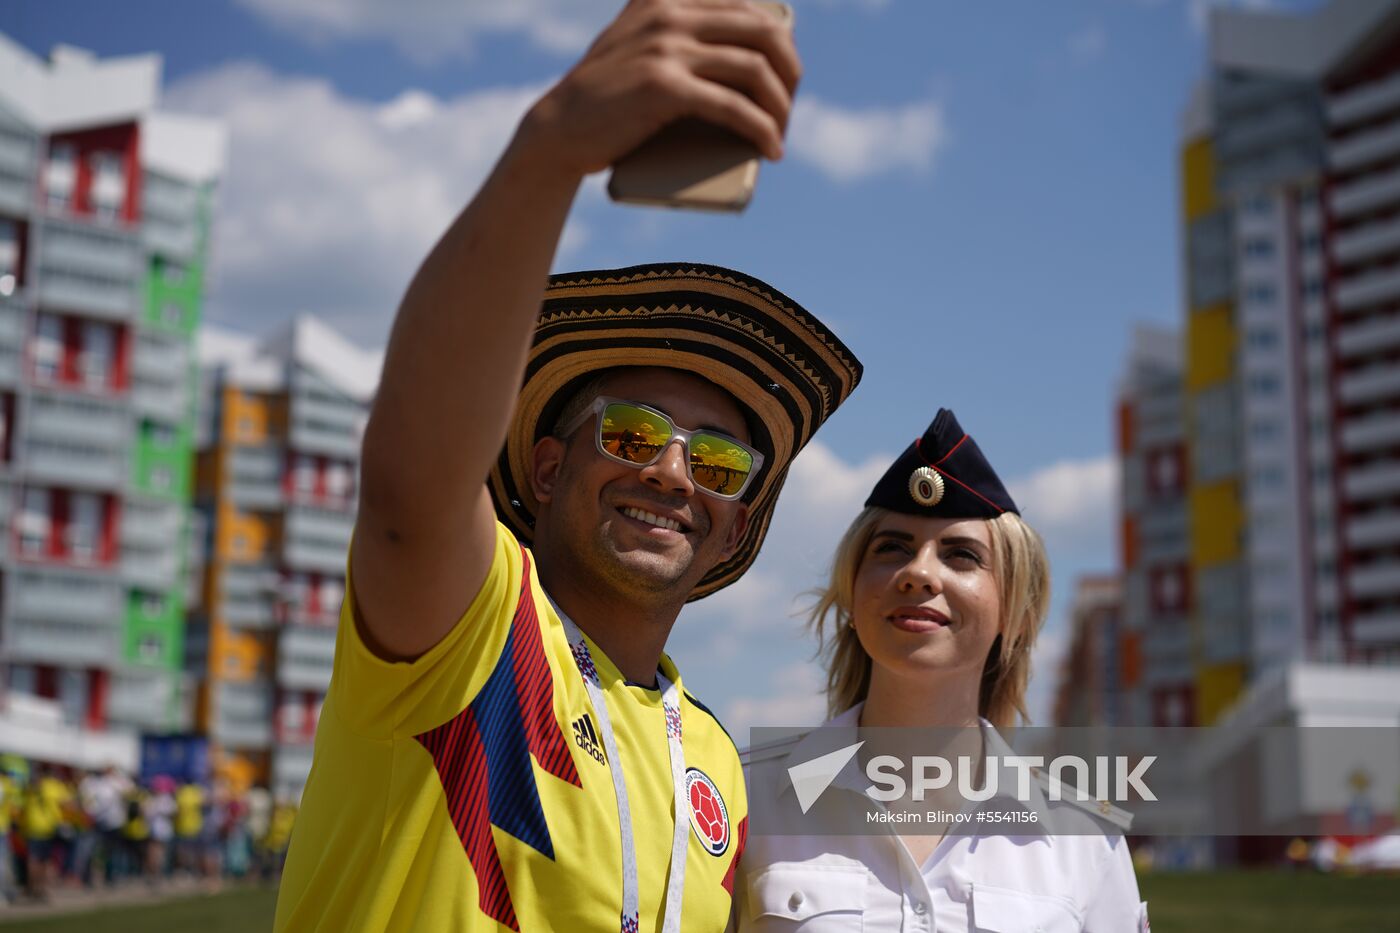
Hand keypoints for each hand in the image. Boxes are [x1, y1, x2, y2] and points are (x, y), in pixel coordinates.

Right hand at [514, 0, 800, 180]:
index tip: (785, 79)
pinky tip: (772, 149)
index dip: (780, 46)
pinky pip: (734, 107)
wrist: (558, 129)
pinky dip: (763, 130)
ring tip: (781, 134)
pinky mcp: (663, 87)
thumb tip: (747, 56)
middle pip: (764, 34)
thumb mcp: (638, 43)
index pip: (751, 9)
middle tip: (789, 108)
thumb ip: (676, 31)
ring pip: (755, 70)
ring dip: (781, 109)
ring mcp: (665, 47)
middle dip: (790, 74)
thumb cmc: (606, 100)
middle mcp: (669, 12)